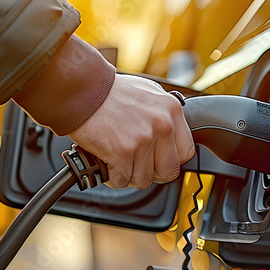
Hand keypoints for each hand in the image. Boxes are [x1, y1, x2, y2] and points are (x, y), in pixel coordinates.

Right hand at [69, 74, 193, 188]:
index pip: (186, 152)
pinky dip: (112, 176)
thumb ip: (163, 115)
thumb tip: (171, 136)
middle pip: (168, 171)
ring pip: (143, 179)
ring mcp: (143, 139)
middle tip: (136, 164)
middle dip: (151, 172)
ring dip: (128, 174)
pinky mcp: (122, 152)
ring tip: (118, 159)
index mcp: (171, 110)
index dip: (170, 160)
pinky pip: (122, 180)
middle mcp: (162, 124)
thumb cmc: (110, 91)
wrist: (83, 89)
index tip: (158, 160)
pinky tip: (107, 161)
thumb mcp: (149, 94)